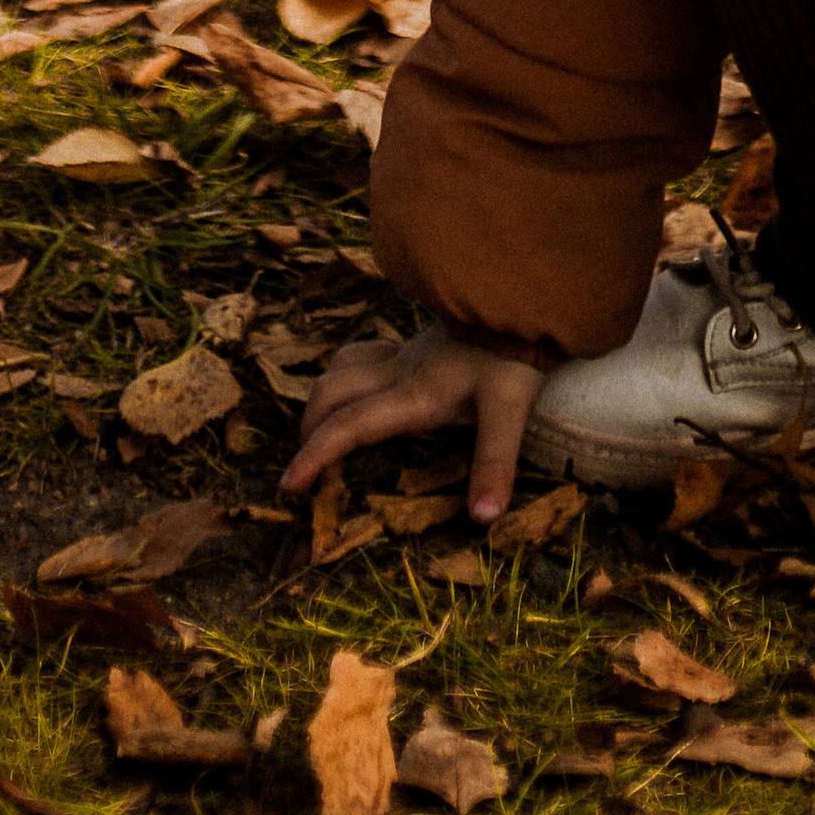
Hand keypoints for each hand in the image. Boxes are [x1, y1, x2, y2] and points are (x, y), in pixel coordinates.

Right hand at [280, 323, 541, 524]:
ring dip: (323, 402)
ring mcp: (405, 354)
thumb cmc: (516, 354)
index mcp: (414, 395)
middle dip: (310, 431)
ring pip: (341, 369)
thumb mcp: (510, 411)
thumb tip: (484, 518)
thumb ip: (494, 462)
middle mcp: (399, 372)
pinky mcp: (416, 344)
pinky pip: (362, 355)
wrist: (524, 296)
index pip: (350, 426)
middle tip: (311, 472)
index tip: (289, 485)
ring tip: (326, 438)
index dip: (316, 455)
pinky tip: (359, 395)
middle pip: (332, 394)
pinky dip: (344, 377)